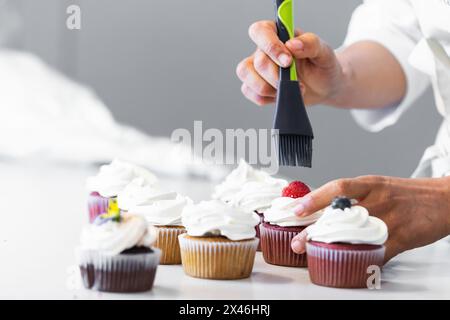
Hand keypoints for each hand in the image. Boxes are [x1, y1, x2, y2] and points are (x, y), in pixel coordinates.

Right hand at [236, 20, 344, 105]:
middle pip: (257, 62)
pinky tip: (282, 95)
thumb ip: (310, 44)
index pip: (260, 31)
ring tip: (289, 90)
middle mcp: (263, 49)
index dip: (270, 46)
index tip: (288, 61)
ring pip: (247, 77)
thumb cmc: (322, 65)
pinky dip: (267, 98)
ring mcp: (257, 68)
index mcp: (277, 34)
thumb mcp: (324, 51)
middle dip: (277, 76)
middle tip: (297, 82)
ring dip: (268, 88)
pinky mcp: (255, 86)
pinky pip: (250, 92)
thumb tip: (292, 45)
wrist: (324, 86)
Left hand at [290, 175, 449, 262]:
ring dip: (334, 246)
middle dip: (316, 229)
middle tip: (298, 241)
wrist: (442, 199)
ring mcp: (390, 219)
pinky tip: (350, 265)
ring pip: (356, 234)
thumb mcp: (377, 186)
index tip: (297, 209)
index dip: (316, 197)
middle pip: (342, 215)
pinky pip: (378, 252)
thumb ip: (352, 195)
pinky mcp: (401, 238)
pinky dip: (363, 260)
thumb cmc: (405, 194)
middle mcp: (378, 199)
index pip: (338, 187)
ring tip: (315, 253)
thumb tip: (321, 207)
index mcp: (370, 184)